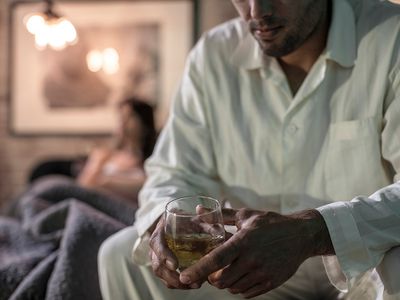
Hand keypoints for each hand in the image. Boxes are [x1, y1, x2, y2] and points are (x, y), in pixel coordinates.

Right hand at [148, 216, 200, 288]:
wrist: (178, 222)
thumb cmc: (186, 219)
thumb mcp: (194, 218)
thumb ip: (204, 223)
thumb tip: (216, 229)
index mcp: (161, 229)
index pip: (157, 243)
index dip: (164, 255)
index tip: (175, 265)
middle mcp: (157, 245)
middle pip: (157, 265)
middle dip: (172, 277)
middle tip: (189, 281)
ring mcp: (158, 257)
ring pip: (162, 274)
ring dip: (177, 283)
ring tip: (195, 285)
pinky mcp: (164, 266)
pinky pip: (167, 278)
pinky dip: (178, 284)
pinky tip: (193, 284)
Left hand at [179, 208, 333, 298]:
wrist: (301, 235)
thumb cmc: (270, 223)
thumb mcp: (245, 215)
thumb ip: (220, 216)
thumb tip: (197, 211)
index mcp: (244, 241)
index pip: (216, 259)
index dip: (198, 270)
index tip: (184, 277)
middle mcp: (253, 259)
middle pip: (221, 280)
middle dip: (211, 278)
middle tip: (212, 270)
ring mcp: (263, 273)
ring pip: (233, 288)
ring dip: (225, 282)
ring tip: (229, 269)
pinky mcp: (271, 283)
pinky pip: (247, 293)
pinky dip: (239, 287)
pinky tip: (243, 274)